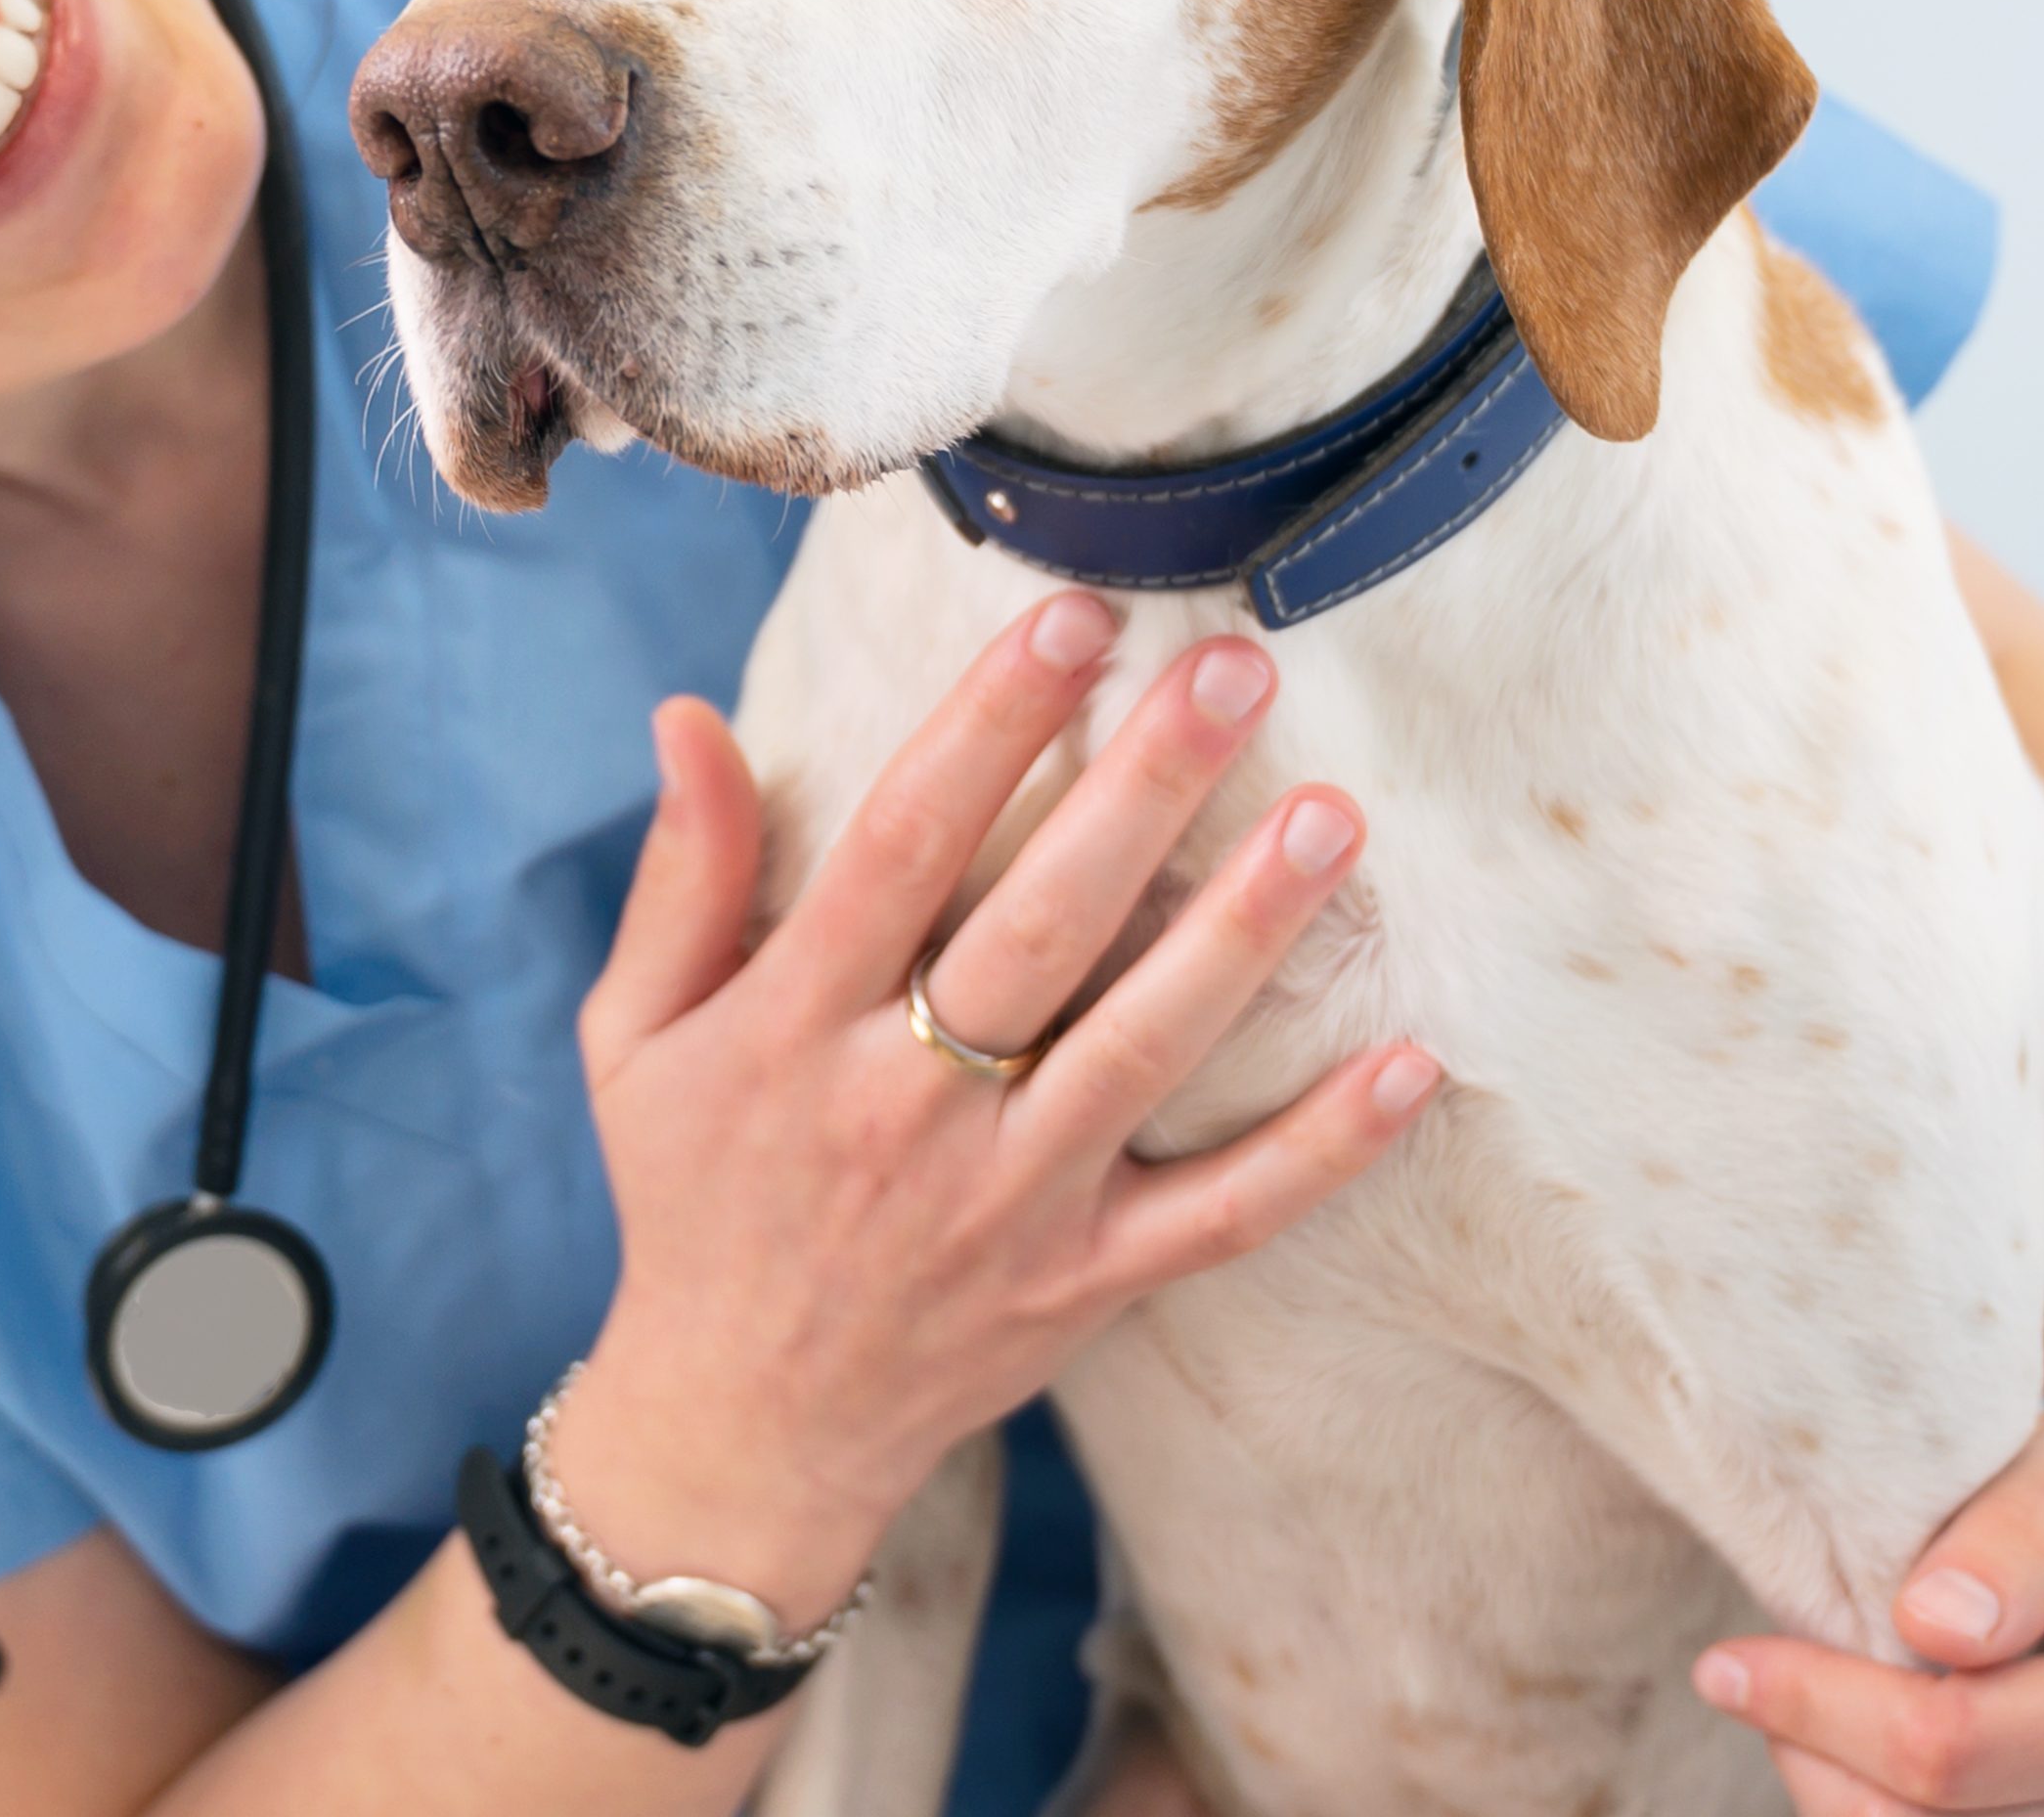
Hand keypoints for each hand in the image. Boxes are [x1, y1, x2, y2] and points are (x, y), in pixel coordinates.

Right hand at [546, 594, 1442, 1623]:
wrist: (738, 1427)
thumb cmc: (689, 1198)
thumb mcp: (635, 1036)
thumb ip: (682, 878)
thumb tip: (689, 716)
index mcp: (793, 1028)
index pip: (903, 842)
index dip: (990, 720)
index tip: (1072, 616)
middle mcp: (903, 1107)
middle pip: (1043, 924)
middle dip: (1143, 786)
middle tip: (1235, 670)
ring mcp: (1007, 1202)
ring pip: (1143, 1048)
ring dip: (1243, 932)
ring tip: (1331, 815)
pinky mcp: (1085, 1283)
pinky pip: (1221, 1214)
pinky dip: (1319, 1150)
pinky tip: (1407, 1064)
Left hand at [1694, 1387, 2043, 1813]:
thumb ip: (2020, 1529)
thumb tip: (1928, 1624)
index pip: (1954, 1749)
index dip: (1820, 1709)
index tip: (1727, 1661)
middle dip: (1819, 1754)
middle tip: (1764, 1672)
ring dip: (1852, 1792)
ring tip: (1826, 1702)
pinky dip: (1904, 1811)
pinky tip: (1875, 1747)